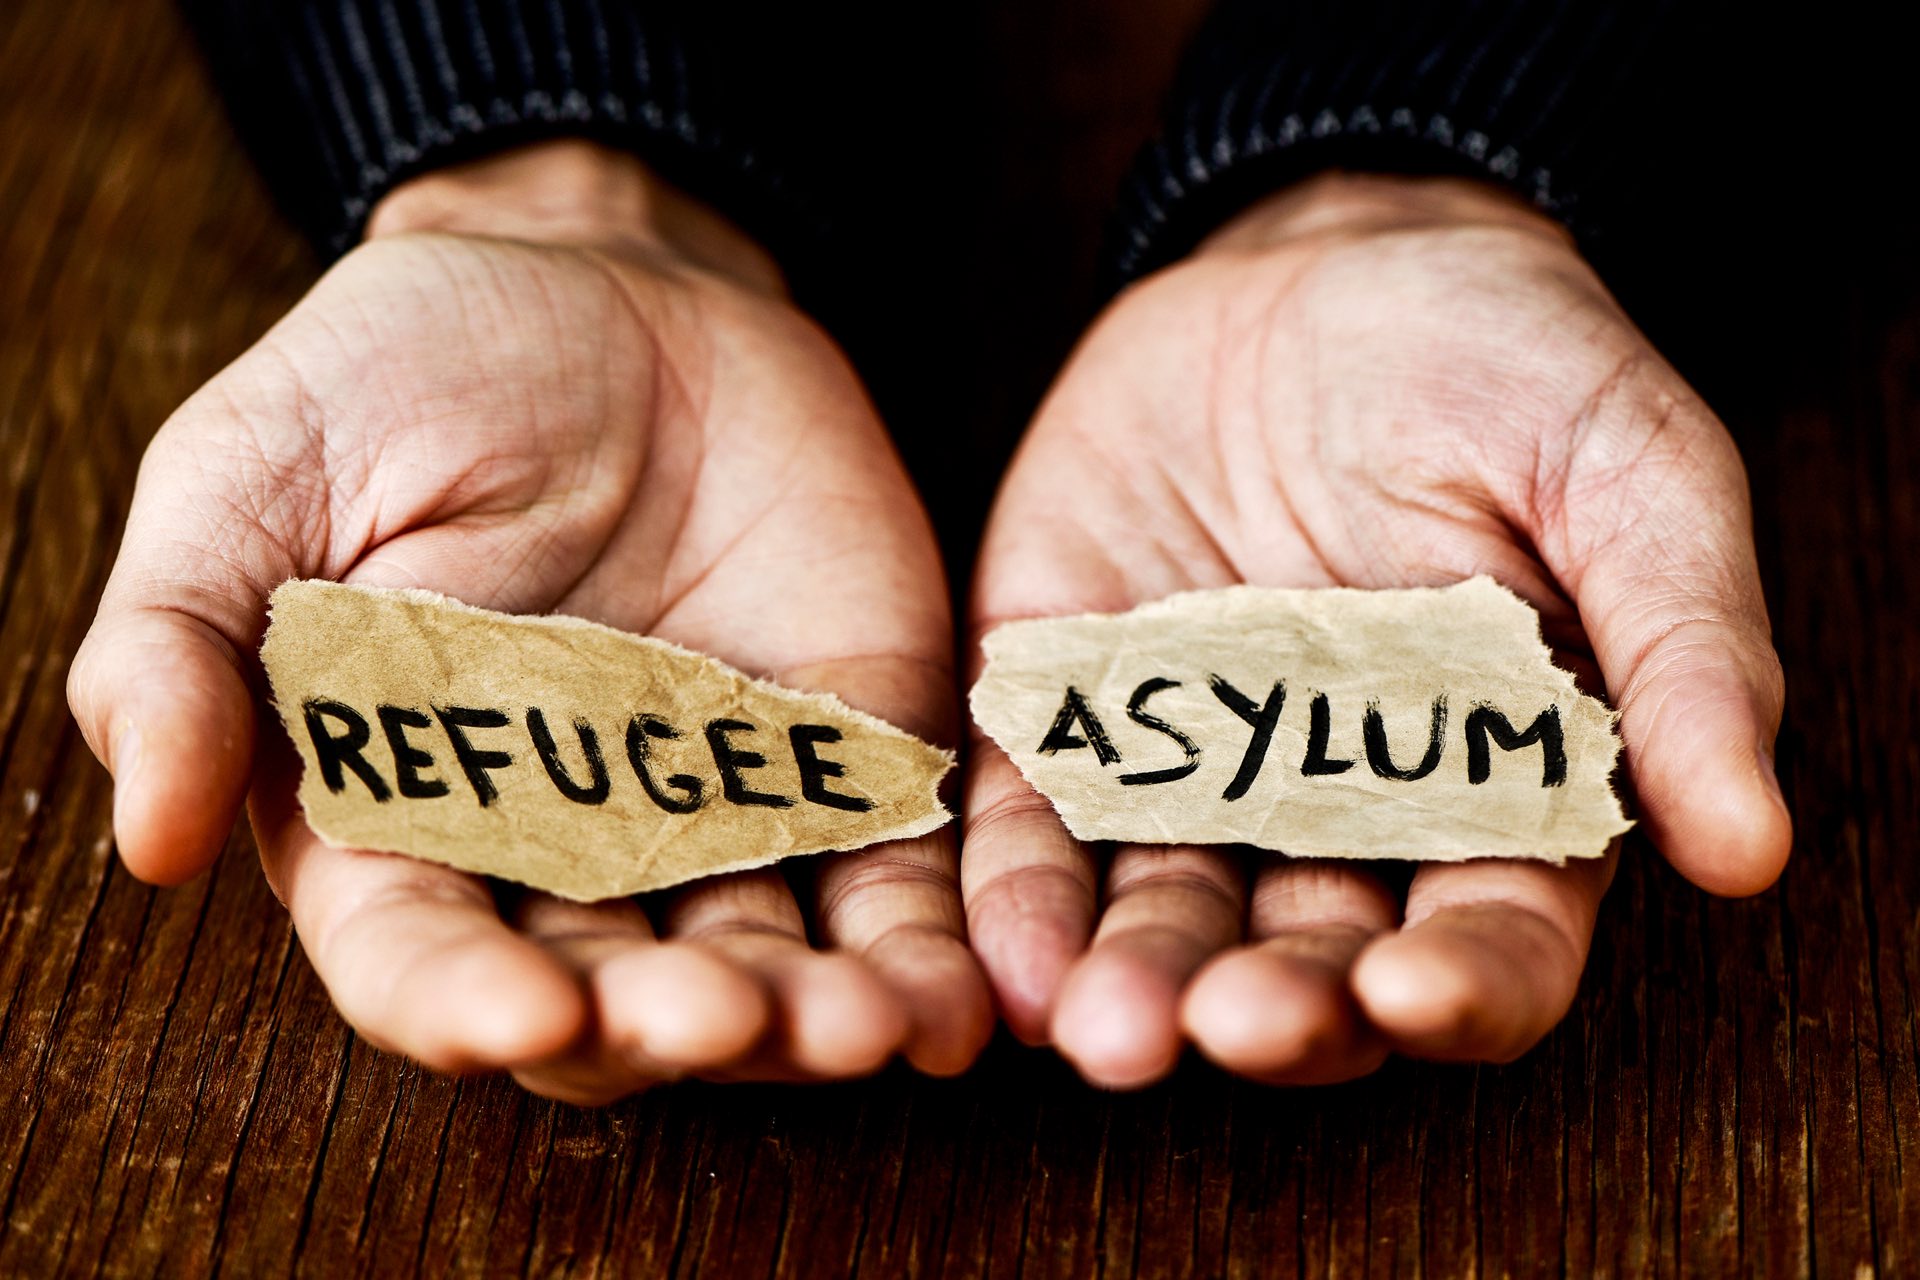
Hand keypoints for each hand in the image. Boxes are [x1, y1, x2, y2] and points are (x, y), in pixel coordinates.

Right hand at [68, 140, 991, 1101]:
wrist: (608, 285)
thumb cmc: (404, 374)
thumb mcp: (255, 476)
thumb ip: (188, 645)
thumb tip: (149, 834)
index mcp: (404, 808)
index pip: (418, 955)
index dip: (459, 1004)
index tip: (519, 1016)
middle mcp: (564, 845)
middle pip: (615, 996)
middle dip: (670, 1026)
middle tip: (723, 1016)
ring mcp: (719, 808)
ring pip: (769, 961)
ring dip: (819, 1016)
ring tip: (871, 1026)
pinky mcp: (846, 753)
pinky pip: (893, 870)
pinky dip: (927, 940)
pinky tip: (960, 992)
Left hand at [964, 172, 1789, 1086]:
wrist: (1321, 266)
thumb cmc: (1506, 366)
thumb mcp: (1628, 474)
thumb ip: (1682, 650)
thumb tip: (1747, 847)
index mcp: (1496, 787)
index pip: (1492, 940)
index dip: (1462, 987)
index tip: (1409, 990)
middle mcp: (1337, 811)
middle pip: (1310, 959)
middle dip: (1270, 1007)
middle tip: (1225, 1024)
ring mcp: (1193, 766)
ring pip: (1163, 910)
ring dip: (1132, 979)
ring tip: (1103, 1028)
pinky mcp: (1072, 704)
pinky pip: (1037, 812)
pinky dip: (1016, 884)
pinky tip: (1003, 949)